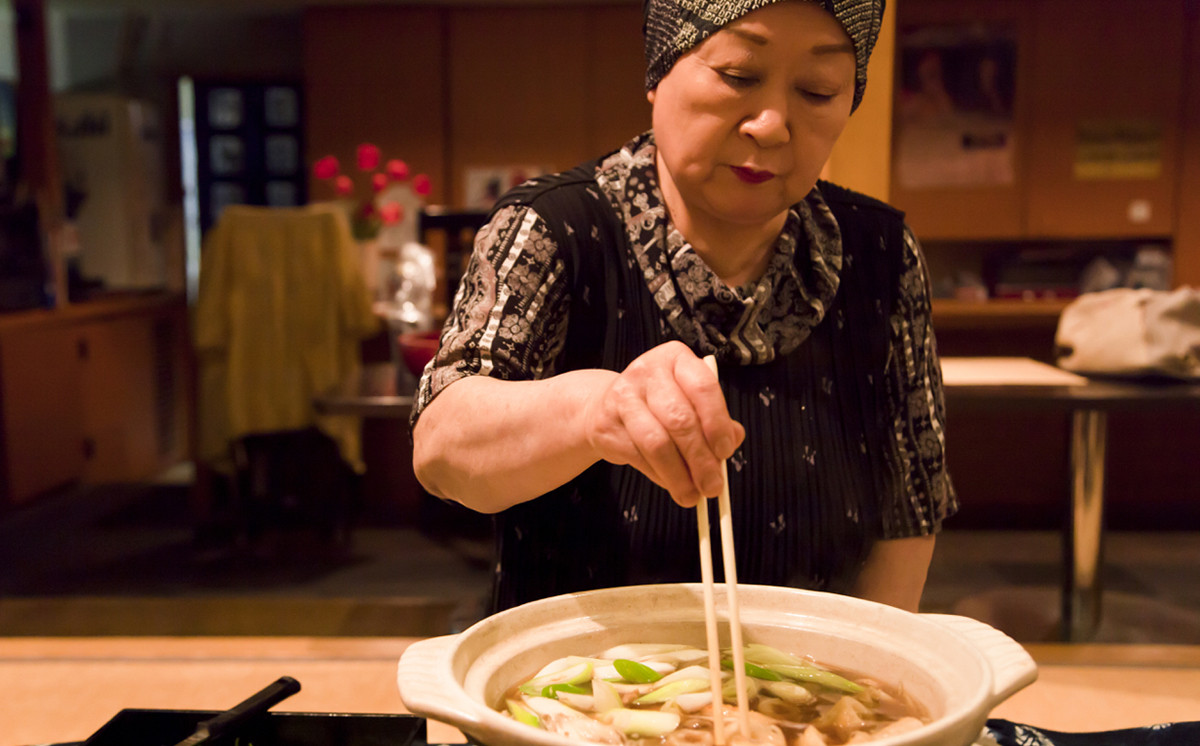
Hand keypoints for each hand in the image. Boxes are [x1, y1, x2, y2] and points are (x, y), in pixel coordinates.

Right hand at [583, 341, 744, 507]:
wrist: (607, 406)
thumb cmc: (658, 404)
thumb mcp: (690, 401)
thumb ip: (715, 419)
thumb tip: (734, 439)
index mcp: (676, 359)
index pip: (702, 388)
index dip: (717, 423)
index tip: (726, 451)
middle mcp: (648, 372)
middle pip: (680, 420)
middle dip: (701, 459)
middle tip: (713, 486)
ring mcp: (624, 397)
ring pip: (658, 444)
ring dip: (680, 476)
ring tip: (693, 495)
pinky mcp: (608, 424)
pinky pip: (640, 458)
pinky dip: (660, 477)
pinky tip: (672, 485)